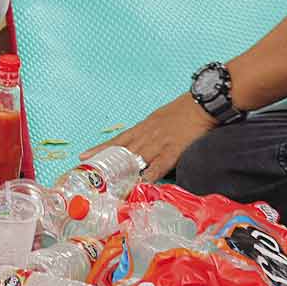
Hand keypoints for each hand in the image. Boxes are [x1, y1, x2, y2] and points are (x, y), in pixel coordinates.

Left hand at [84, 93, 214, 181]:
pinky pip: (160, 163)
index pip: (118, 140)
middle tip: (90, 173)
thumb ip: (149, 132)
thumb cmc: (183, 110)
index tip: (84, 156)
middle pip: (122, 151)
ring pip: (136, 157)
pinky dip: (151, 173)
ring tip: (108, 182)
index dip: (101, 149)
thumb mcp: (160, 119)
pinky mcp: (174, 148)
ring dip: (123, 170)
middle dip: (105, 163)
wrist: (202, 103)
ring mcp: (159, 142)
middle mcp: (147, 135)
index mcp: (143, 127)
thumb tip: (141, 143)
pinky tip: (143, 182)